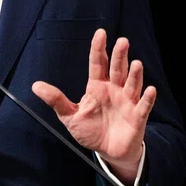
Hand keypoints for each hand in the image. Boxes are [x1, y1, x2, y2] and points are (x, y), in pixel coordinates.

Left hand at [32, 28, 154, 183]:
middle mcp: (114, 90)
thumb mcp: (69, 116)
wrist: (108, 152)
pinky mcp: (137, 117)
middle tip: (122, 41)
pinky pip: (143, 106)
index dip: (99, 48)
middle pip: (117, 69)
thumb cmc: (90, 130)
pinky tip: (150, 90)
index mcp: (97, 87)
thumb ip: (56, 100)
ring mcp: (127, 102)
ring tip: (136, 63)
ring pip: (132, 84)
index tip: (101, 33)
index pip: (98, 63)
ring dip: (135, 75)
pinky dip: (147, 98)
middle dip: (119, 55)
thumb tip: (35, 86)